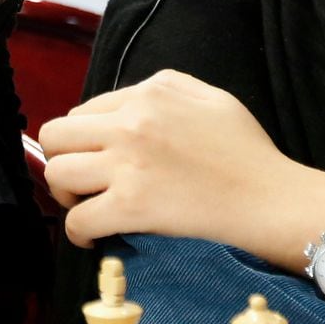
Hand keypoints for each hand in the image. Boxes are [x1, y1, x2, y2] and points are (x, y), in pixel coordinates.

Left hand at [37, 69, 297, 247]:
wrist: (269, 198)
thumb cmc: (247, 152)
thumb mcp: (211, 97)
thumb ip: (168, 87)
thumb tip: (132, 98)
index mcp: (149, 94)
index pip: (84, 110)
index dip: (84, 138)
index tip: (97, 158)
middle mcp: (131, 124)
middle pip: (55, 136)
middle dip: (62, 158)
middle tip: (82, 180)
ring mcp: (128, 165)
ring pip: (57, 174)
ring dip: (65, 194)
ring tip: (88, 204)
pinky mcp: (131, 206)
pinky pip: (78, 220)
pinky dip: (79, 232)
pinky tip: (95, 236)